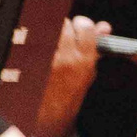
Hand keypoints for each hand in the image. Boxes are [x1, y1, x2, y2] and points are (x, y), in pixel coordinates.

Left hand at [33, 18, 107, 136]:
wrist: (51, 113)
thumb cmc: (71, 92)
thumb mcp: (89, 70)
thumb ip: (96, 47)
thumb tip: (104, 27)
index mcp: (85, 59)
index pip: (85, 25)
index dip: (82, 24)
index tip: (81, 28)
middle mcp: (66, 56)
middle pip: (65, 23)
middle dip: (66, 26)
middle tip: (65, 36)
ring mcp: (48, 58)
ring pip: (49, 29)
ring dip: (52, 32)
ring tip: (52, 44)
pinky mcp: (32, 60)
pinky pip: (35, 40)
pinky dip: (39, 42)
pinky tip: (41, 52)